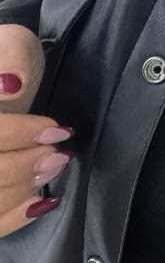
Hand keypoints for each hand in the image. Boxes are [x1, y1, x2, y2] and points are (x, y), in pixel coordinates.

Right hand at [0, 24, 72, 234]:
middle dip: (20, 169)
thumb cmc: (8, 59)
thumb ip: (9, 60)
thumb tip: (10, 83)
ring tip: (55, 166)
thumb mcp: (10, 46)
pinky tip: (41, 201)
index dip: (18, 134)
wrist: (6, 73)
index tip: (56, 130)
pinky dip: (13, 217)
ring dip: (20, 191)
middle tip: (60, 155)